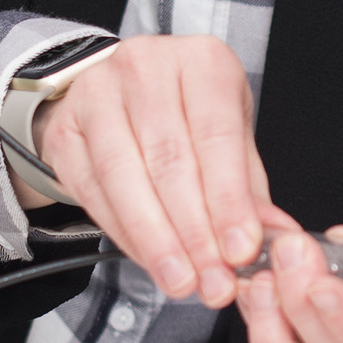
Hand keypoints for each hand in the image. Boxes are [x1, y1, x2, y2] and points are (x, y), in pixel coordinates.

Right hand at [29, 33, 269, 305]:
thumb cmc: (187, 112)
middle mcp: (147, 67)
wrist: (120, 93)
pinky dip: (124, 233)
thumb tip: (277, 239)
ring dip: (156, 240)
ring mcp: (97, 94)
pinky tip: (148, 260)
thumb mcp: (230, 134)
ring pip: (124, 177)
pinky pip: (93, 190)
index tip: (240, 250)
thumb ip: (249, 187)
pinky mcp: (65, 129)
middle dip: (194, 233)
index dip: (228, 200)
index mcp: (202, 61)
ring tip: (181, 281)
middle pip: (169, 161)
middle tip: (212, 281)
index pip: (216, 136)